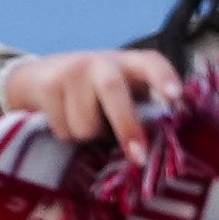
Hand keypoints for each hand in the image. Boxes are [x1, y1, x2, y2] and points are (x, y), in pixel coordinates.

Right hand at [0, 46, 184, 166]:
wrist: (44, 74)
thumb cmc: (96, 90)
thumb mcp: (123, 90)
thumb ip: (143, 108)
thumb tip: (163, 146)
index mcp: (129, 63)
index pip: (150, 63)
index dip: (163, 78)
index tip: (175, 96)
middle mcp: (101, 62)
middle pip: (113, 90)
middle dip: (126, 126)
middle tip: (139, 158)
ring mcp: (72, 71)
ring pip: (86, 124)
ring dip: (89, 136)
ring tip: (86, 123)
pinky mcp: (49, 85)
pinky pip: (64, 129)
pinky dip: (68, 135)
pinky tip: (65, 119)